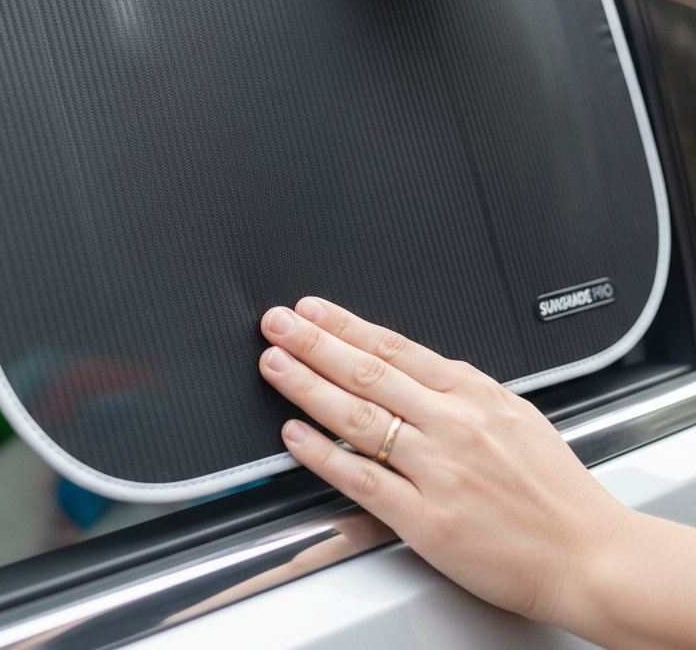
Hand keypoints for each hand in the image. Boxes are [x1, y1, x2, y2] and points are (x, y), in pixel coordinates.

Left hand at [258, 297, 695, 648]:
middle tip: (276, 323)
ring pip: (358, 417)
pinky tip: (296, 435)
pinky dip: (324, 454)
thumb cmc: (554, 489)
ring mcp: (438, 470)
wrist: (589, 555)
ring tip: (275, 364)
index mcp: (474, 394)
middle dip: (314, 342)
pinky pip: (363, 479)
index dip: (344, 324)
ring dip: (308, 386)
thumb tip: (411, 365)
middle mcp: (453, 425)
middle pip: (368, 372)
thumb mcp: (514, 413)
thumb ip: (460, 388)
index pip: (393, 347)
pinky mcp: (428, 519)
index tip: (310, 309)